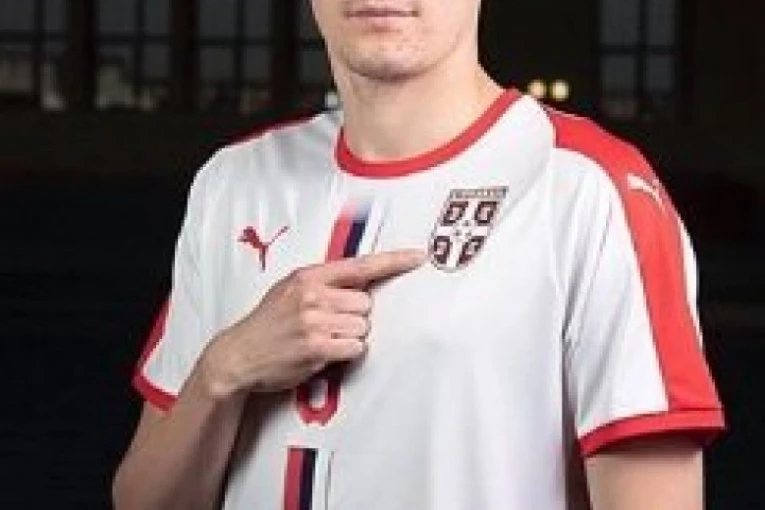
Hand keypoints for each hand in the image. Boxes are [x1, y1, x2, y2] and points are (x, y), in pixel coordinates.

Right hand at [198, 249, 425, 399]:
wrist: (238, 355)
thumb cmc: (267, 325)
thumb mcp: (288, 291)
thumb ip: (322, 284)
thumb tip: (360, 283)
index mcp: (308, 277)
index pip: (360, 265)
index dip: (393, 261)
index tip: (417, 257)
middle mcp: (312, 295)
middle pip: (366, 304)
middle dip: (355, 317)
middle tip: (330, 325)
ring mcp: (314, 321)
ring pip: (363, 327)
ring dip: (350, 337)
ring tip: (323, 339)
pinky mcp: (317, 347)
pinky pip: (356, 348)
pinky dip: (346, 354)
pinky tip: (325, 353)